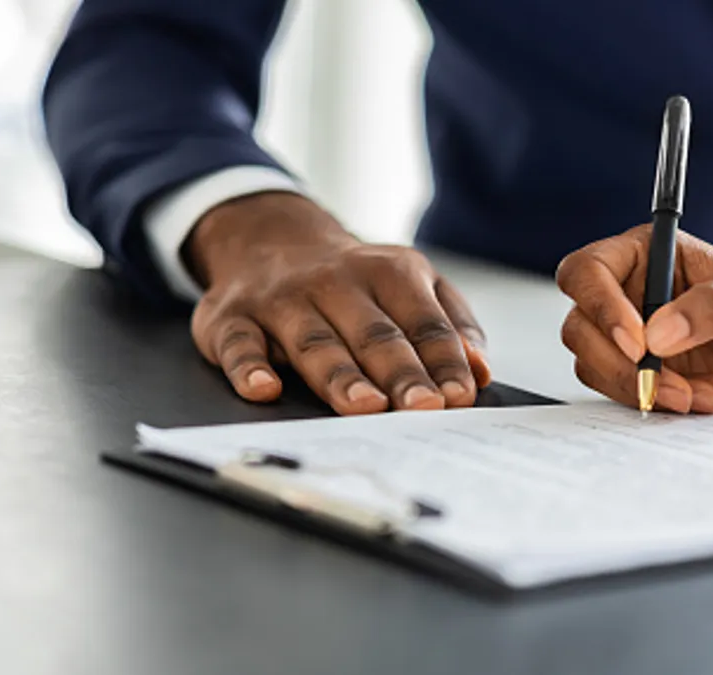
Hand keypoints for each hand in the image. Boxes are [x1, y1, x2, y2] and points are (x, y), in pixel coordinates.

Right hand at [184, 192, 490, 414]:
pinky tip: (264, 389)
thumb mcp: (413, 284)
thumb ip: (452, 324)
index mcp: (390, 272)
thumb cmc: (355, 282)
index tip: (460, 395)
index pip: (423, 322)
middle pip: (374, 334)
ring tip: (365, 406)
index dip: (443, 359)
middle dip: (400, 373)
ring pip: (315, 342)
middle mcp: (335, 282)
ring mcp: (282, 300)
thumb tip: (480, 369)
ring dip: (340, 376)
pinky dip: (249, 367)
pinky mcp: (232, 317)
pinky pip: (239, 344)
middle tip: (422, 408)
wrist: (270, 239)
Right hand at [555, 224, 712, 413]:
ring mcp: (630, 333)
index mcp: (647, 253)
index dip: (600, 306)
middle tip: (672, 384)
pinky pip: (622, 390)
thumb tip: (658, 335)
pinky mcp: (639, 370)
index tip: (638, 343)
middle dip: (623, 364)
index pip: (588, 270)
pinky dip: (659, 401)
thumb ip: (708, 308)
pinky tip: (704, 395)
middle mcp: (629, 290)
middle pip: (581, 326)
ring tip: (702, 393)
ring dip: (646, 388)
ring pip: (596, 364)